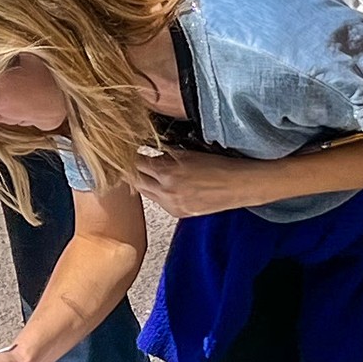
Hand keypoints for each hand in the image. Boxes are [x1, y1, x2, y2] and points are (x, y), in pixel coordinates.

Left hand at [133, 147, 255, 218]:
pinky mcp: (179, 213)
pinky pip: (159, 202)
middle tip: (126, 160)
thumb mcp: (187, 152)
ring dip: (142, 181)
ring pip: (145, 193)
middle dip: (131, 170)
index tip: (124, 150)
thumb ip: (164, 152)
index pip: (136, 164)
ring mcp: (172, 205)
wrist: (238, 185)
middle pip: (136, 181)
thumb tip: (147, 148)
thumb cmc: (218, 165)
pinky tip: (160, 184)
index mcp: (167, 173)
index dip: (128, 156)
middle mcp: (166, 192)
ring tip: (143, 171)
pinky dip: (156, 192)